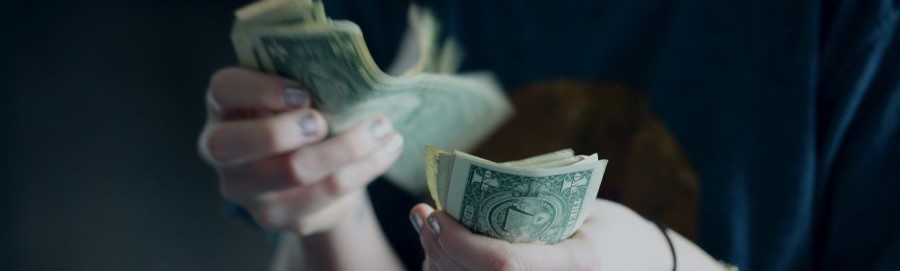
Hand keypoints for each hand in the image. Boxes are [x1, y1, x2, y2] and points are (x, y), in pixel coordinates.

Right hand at [198, 67, 403, 234]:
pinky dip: (364, 168)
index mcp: (224, 107)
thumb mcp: (292, 97)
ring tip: (382, 129)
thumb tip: (347, 75)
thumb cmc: (299, 118)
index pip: (224, 90)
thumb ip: (304, 85)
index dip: (260, 89)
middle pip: (238, 144)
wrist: (307, 176)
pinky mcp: (279, 216)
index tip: (302, 92)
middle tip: (324, 121)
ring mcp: (247, 190)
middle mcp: (223, 152)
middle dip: (286, 130)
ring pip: (294, 172)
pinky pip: (327, 194)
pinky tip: (387, 150)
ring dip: (347, 147)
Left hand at [409, 199, 725, 270]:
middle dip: (439, 249)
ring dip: (439, 263)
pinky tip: (444, 253)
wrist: (643, 269)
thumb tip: (468, 190)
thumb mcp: (583, 211)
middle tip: (422, 216)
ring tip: (431, 230)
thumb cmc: (615, 233)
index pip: (504, 264)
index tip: (436, 212)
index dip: (460, 241)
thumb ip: (532, 205)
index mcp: (579, 265)